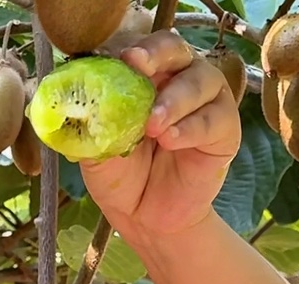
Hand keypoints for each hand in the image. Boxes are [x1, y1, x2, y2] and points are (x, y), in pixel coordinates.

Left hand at [79, 30, 241, 237]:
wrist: (145, 219)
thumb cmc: (123, 178)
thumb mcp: (96, 153)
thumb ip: (90, 127)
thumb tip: (74, 106)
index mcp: (147, 81)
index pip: (146, 50)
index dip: (137, 50)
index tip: (123, 59)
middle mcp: (179, 83)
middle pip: (177, 50)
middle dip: (158, 55)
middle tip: (139, 68)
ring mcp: (206, 104)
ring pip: (201, 81)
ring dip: (175, 99)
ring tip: (153, 125)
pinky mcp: (224, 132)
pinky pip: (215, 119)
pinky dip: (192, 127)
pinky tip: (171, 140)